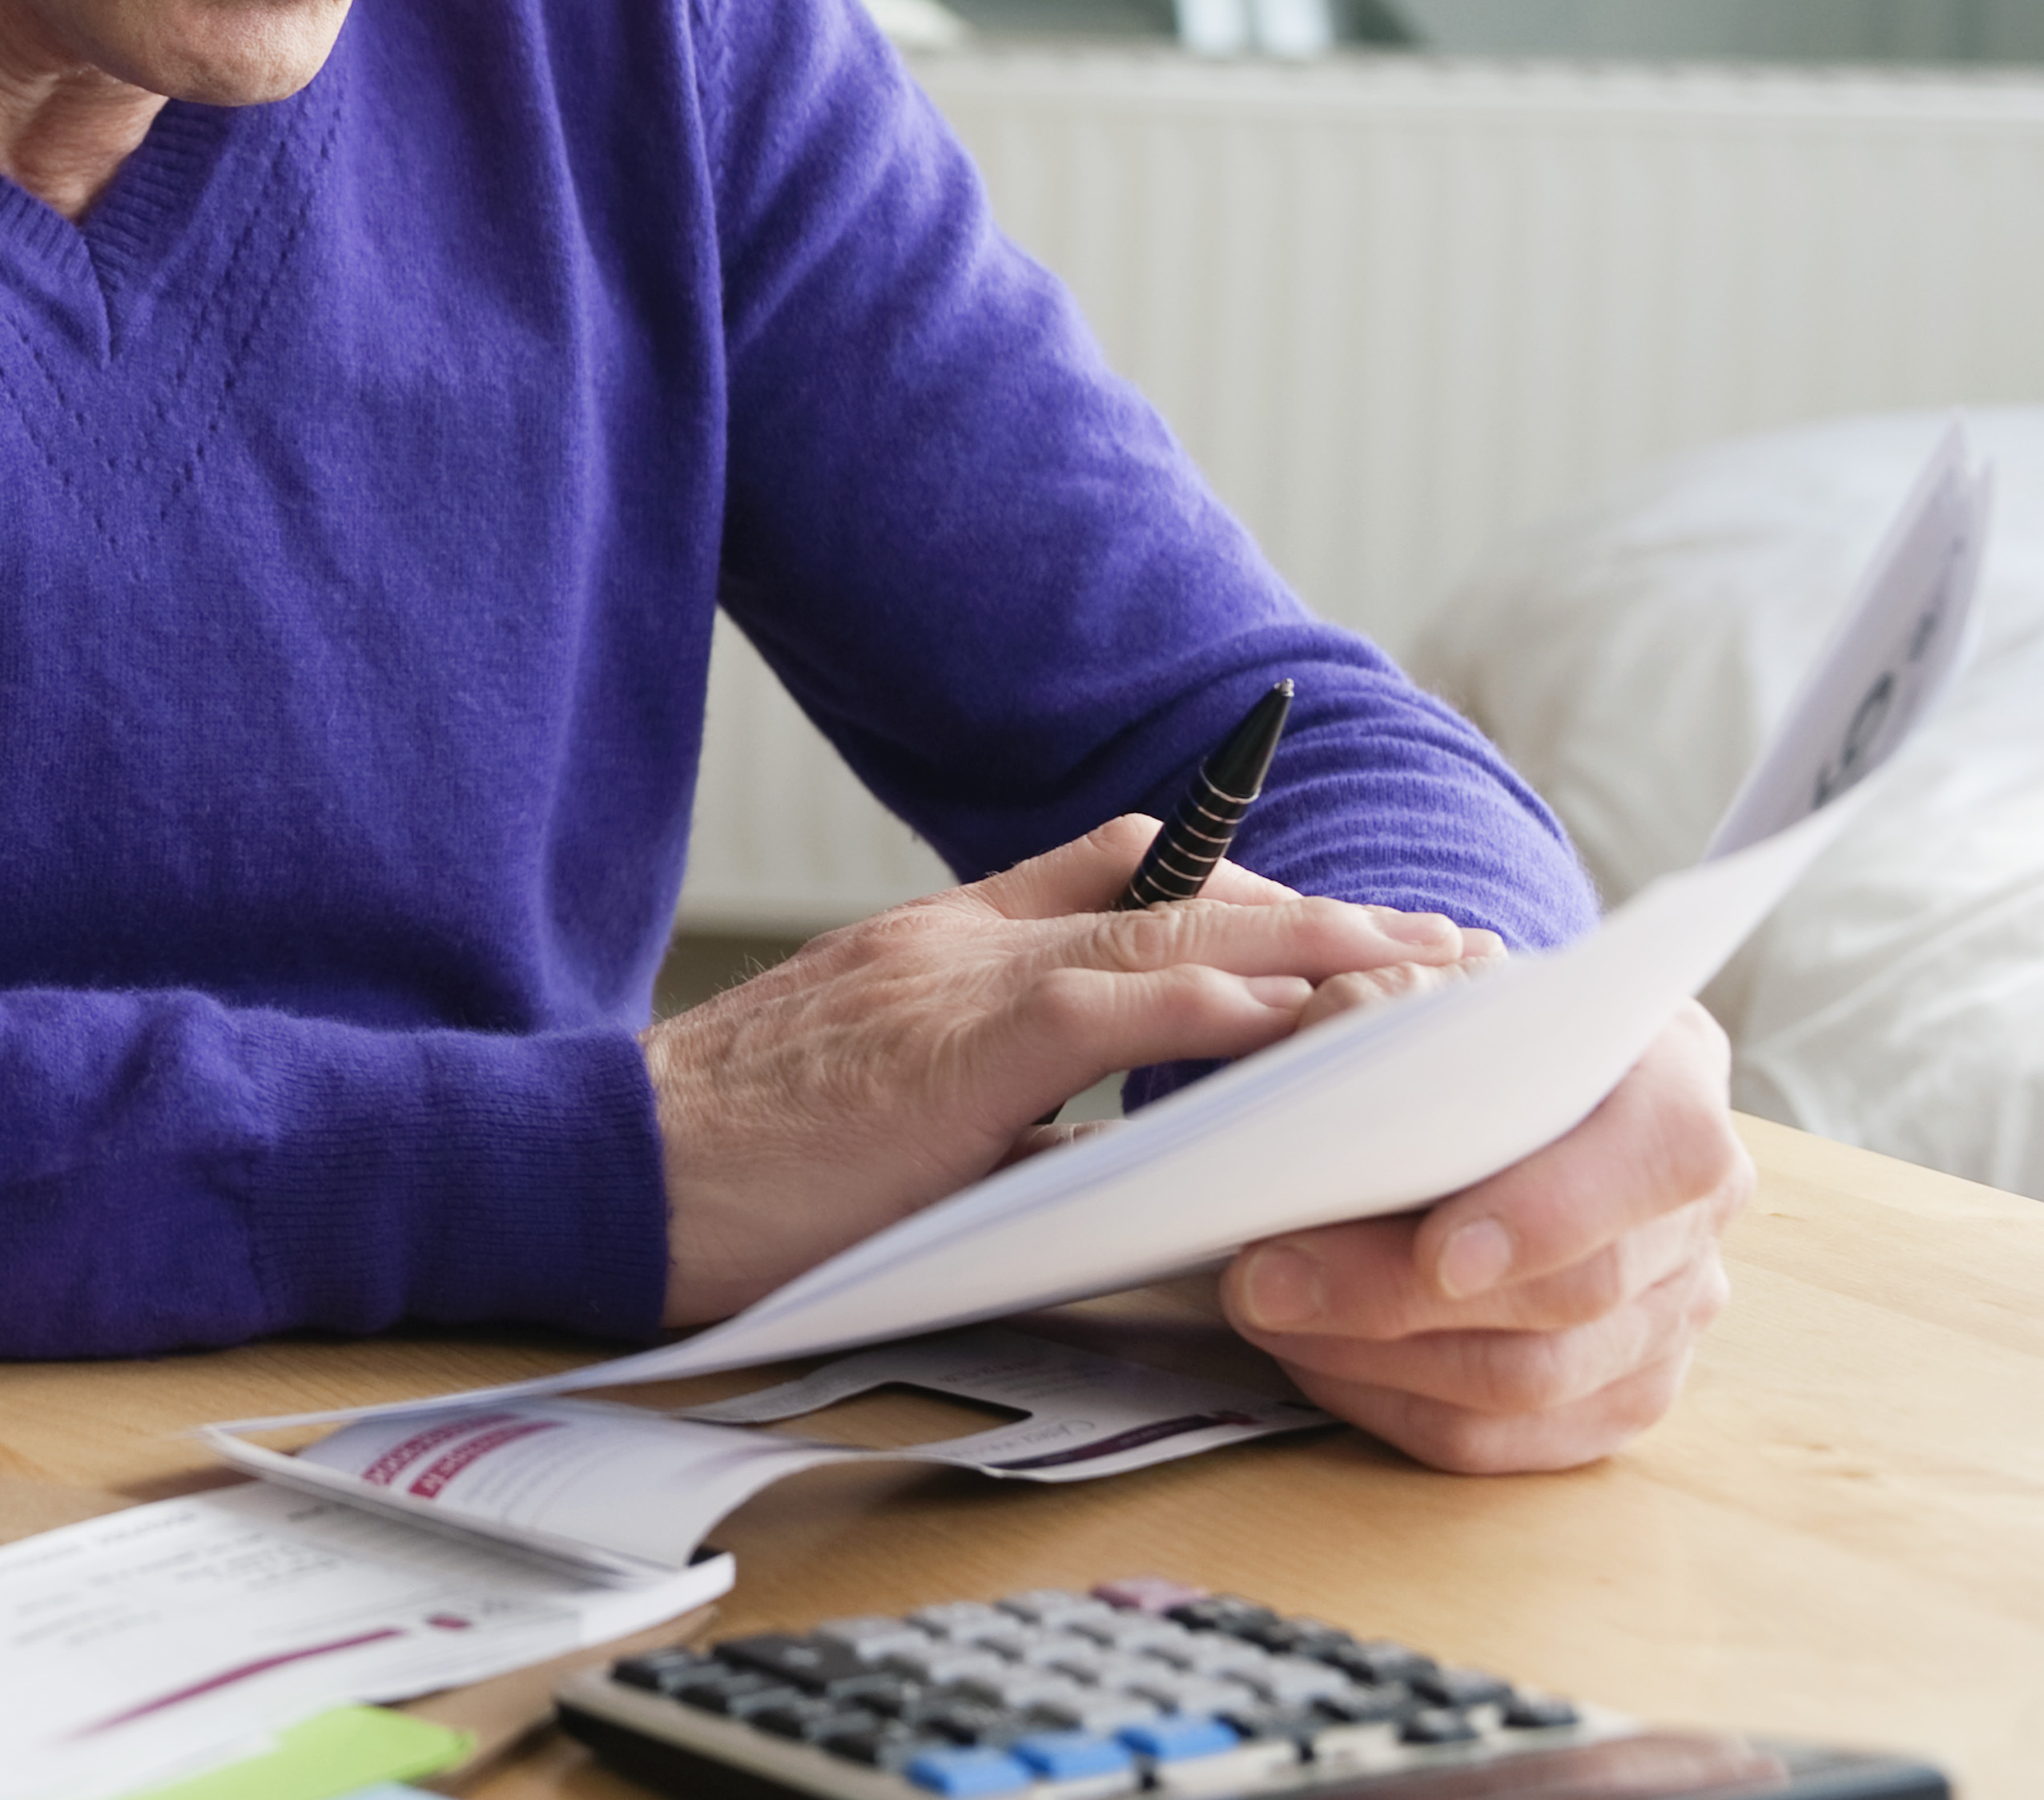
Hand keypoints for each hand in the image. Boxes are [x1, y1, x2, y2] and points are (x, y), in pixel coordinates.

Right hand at [644, 824, 1487, 1325]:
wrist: (610, 1165)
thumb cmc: (731, 1168)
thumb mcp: (877, 1107)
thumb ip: (983, 1102)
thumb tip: (1092, 1153)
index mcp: (938, 948)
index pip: (1113, 875)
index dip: (1238, 886)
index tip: (1331, 914)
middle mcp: (959, 939)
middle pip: (1174, 889)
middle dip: (1318, 912)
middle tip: (1434, 940)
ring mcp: (956, 982)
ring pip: (1171, 931)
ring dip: (1313, 948)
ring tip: (1424, 971)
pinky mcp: (956, 1047)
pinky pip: (1119, 1004)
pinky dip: (1224, 1004)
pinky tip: (1308, 1018)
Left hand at [1223, 995, 1748, 1471]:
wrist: (1503, 1084)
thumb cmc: (1463, 1027)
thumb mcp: (1431, 982)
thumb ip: (1388, 1006)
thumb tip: (1321, 1065)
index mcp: (1676, 1088)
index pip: (1657, 1159)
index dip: (1551, 1214)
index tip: (1438, 1254)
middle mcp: (1694, 1215)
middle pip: (1573, 1294)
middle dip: (1398, 1297)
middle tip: (1263, 1280)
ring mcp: (1670, 1316)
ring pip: (1531, 1383)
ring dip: (1376, 1358)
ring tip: (1262, 1310)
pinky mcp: (1615, 1395)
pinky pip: (1503, 1440)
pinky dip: (1391, 1404)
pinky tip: (1310, 1354)